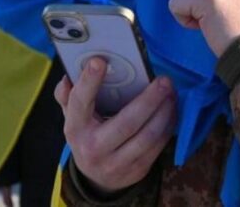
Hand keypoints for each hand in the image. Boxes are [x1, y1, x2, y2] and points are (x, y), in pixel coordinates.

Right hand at [54, 58, 176, 192]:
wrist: (98, 178)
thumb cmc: (88, 135)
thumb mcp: (74, 118)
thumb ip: (69, 96)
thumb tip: (67, 77)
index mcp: (76, 128)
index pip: (80, 103)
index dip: (89, 82)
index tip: (100, 61)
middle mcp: (94, 148)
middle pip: (127, 123)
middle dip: (148, 100)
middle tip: (163, 80)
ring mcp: (117, 162)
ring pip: (148, 136)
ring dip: (164, 111)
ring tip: (171, 92)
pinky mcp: (138, 169)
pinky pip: (158, 145)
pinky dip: (168, 124)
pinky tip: (171, 108)